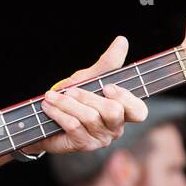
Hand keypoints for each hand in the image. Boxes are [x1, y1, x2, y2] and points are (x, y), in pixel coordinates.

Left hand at [30, 36, 147, 154]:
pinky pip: (73, 126)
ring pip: (89, 118)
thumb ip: (108, 63)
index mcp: (122, 112)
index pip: (139, 111)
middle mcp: (115, 128)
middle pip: (113, 112)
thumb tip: (122, 40)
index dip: (126, 98)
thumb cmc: (74, 97)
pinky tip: (48, 106)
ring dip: (67, 103)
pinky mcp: (83, 145)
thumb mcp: (91, 78)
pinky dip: (59, 113)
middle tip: (70, 90)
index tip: (107, 86)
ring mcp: (100, 139)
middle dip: (88, 97)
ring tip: (50, 96)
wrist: (46, 119)